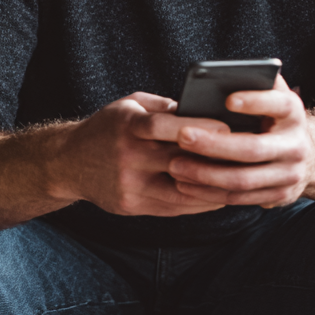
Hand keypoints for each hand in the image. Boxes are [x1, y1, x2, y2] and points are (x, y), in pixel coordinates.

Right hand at [55, 91, 229, 216]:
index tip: (228, 129)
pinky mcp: (131, 206)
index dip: (197, 128)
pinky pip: (172, 208)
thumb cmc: (107, 127)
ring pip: (180, 192)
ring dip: (213, 189)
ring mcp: (129, 186)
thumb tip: (205, 110)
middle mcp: (127, 157)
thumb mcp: (130, 105)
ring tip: (240, 182)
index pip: (164, 127)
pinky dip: (198, 204)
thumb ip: (165, 108)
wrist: (68, 162)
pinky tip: (218, 197)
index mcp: (128, 126)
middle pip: (178, 162)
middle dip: (214, 162)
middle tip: (246, 159)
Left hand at [156, 76, 314, 208]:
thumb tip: (226, 72)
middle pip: (252, 148)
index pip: (278, 104)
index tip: (228, 99)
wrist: (307, 156)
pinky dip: (209, 193)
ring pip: (242, 179)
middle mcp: (296, 145)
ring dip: (205, 174)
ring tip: (175, 165)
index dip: (255, 102)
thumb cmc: (276, 118)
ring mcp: (289, 175)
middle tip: (182, 136)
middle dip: (214, 144)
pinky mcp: (278, 196)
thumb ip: (257, 83)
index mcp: (293, 113)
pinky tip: (185, 184)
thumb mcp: (274, 97)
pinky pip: (239, 198)